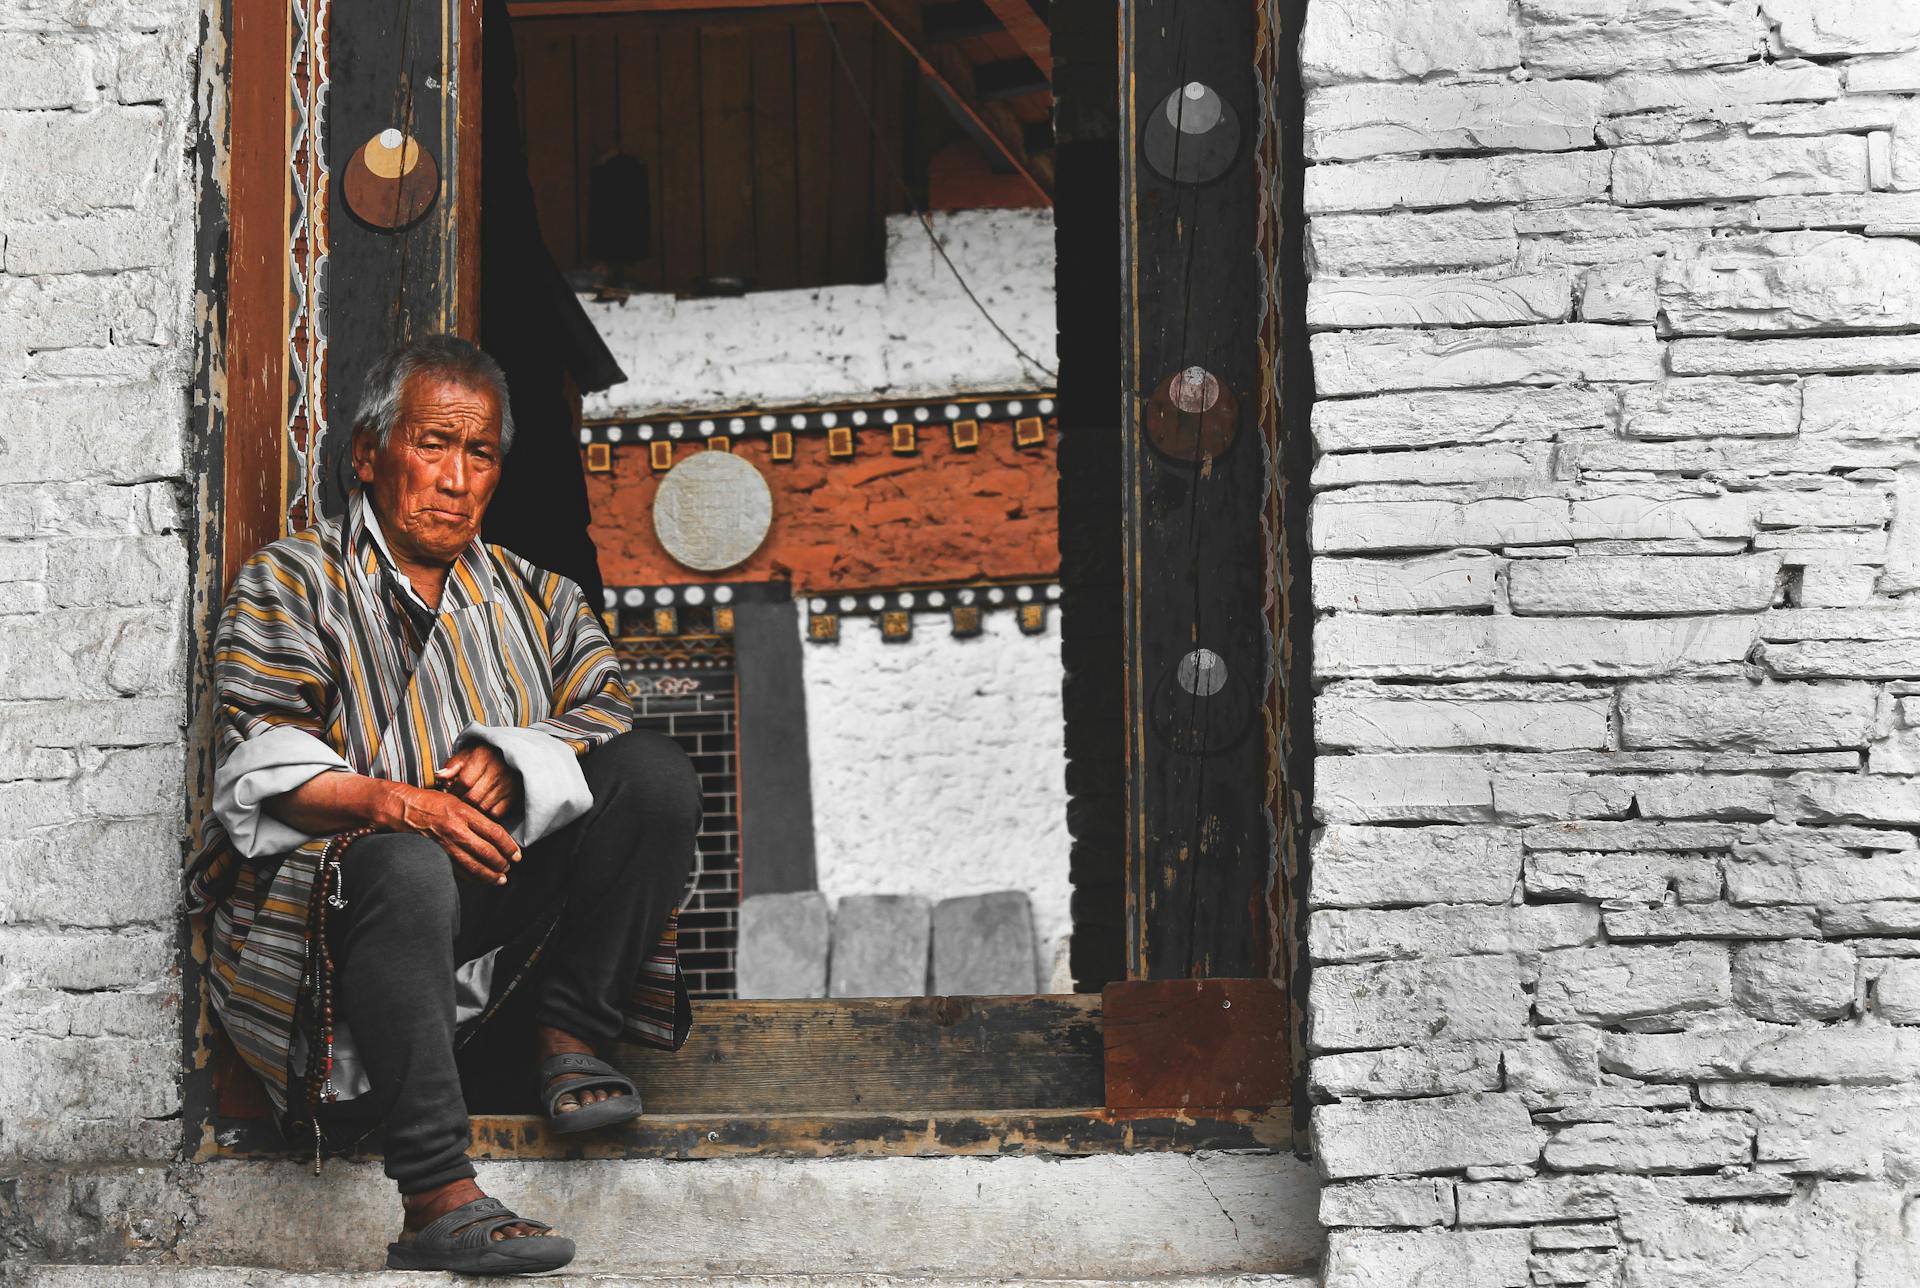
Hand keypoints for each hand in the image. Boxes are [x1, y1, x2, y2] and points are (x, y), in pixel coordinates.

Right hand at [389, 783, 521, 884]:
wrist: (403, 809)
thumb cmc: (431, 802)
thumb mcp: (458, 801)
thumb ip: (476, 817)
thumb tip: (496, 835)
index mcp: (464, 813)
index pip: (495, 833)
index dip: (509, 846)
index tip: (517, 854)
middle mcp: (456, 829)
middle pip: (487, 852)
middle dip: (502, 863)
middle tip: (509, 867)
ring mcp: (445, 844)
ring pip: (473, 866)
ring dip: (489, 875)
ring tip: (499, 879)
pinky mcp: (436, 855)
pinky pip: (458, 871)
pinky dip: (471, 877)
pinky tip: (479, 880)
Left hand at [438, 743, 520, 820]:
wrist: (505, 758)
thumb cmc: (480, 759)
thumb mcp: (464, 757)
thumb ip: (451, 766)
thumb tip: (440, 777)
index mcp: (483, 757)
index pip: (464, 782)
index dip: (453, 792)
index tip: (448, 795)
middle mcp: (498, 770)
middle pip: (473, 797)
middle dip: (460, 804)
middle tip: (455, 805)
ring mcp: (507, 785)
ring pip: (483, 808)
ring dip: (472, 811)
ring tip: (465, 808)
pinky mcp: (513, 797)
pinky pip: (495, 814)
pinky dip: (485, 816)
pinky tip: (479, 811)